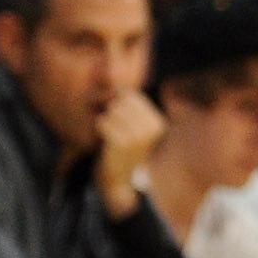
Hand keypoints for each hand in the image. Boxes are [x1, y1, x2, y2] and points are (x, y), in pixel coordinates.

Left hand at [94, 87, 166, 213]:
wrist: (117, 181)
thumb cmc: (122, 150)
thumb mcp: (133, 127)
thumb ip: (126, 105)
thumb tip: (111, 76)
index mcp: (157, 123)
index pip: (132, 96)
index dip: (117, 103)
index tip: (115, 118)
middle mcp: (151, 128)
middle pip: (121, 101)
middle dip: (110, 110)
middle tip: (111, 127)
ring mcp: (138, 136)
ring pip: (112, 110)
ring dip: (105, 120)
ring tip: (109, 134)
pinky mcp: (122, 143)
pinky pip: (103, 122)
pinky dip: (100, 129)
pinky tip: (105, 141)